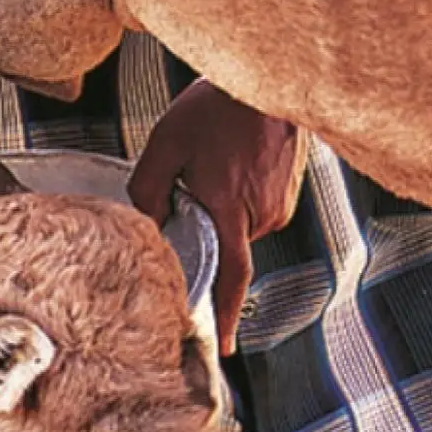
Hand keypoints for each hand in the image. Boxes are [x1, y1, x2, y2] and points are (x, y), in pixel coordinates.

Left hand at [127, 79, 307, 356]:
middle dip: (201, 232)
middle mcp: (261, 216)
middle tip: (188, 191)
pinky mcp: (286, 195)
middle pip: (222, 248)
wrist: (267, 82)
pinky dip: (233, 198)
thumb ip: (149, 189)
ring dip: (217, 210)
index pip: (229, 277)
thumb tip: (144, 223)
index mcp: (231, 210)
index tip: (224, 349)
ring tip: (209, 167)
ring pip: (235, 228)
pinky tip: (226, 165)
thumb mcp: (167, 145)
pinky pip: (250, 212)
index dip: (223, 314)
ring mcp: (279, 207)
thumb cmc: (215, 109)